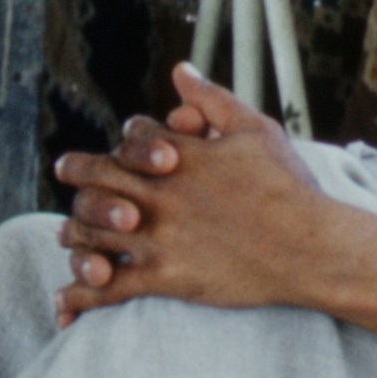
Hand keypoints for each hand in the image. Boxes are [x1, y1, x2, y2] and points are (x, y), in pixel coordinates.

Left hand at [51, 63, 342, 323]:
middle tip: (65, 171)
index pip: (131, 139)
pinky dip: (80, 297)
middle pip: (96, 179)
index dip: (125, 141)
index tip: (119, 147)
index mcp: (178, 156)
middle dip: (77, 173)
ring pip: (92, 233)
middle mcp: (159, 194)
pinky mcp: (164, 278)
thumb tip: (180, 71)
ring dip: (74, 234)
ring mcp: (157, 237)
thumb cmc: (289, 187)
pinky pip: (108, 289)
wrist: (312, 248)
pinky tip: (64, 306)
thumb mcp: (255, 130)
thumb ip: (212, 100)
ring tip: (67, 238)